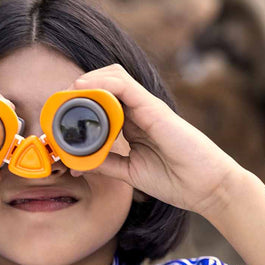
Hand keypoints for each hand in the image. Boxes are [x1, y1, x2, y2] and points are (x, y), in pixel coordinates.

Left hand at [67, 64, 245, 216]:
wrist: (206, 187)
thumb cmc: (175, 180)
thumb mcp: (130, 173)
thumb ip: (105, 165)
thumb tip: (75, 163)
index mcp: (133, 125)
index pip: (103, 102)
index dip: (79, 103)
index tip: (58, 116)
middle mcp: (139, 112)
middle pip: (105, 84)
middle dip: (78, 88)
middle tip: (57, 102)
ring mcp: (147, 107)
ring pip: (113, 77)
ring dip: (87, 80)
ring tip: (68, 92)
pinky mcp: (154, 108)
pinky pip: (124, 85)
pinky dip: (102, 83)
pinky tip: (84, 88)